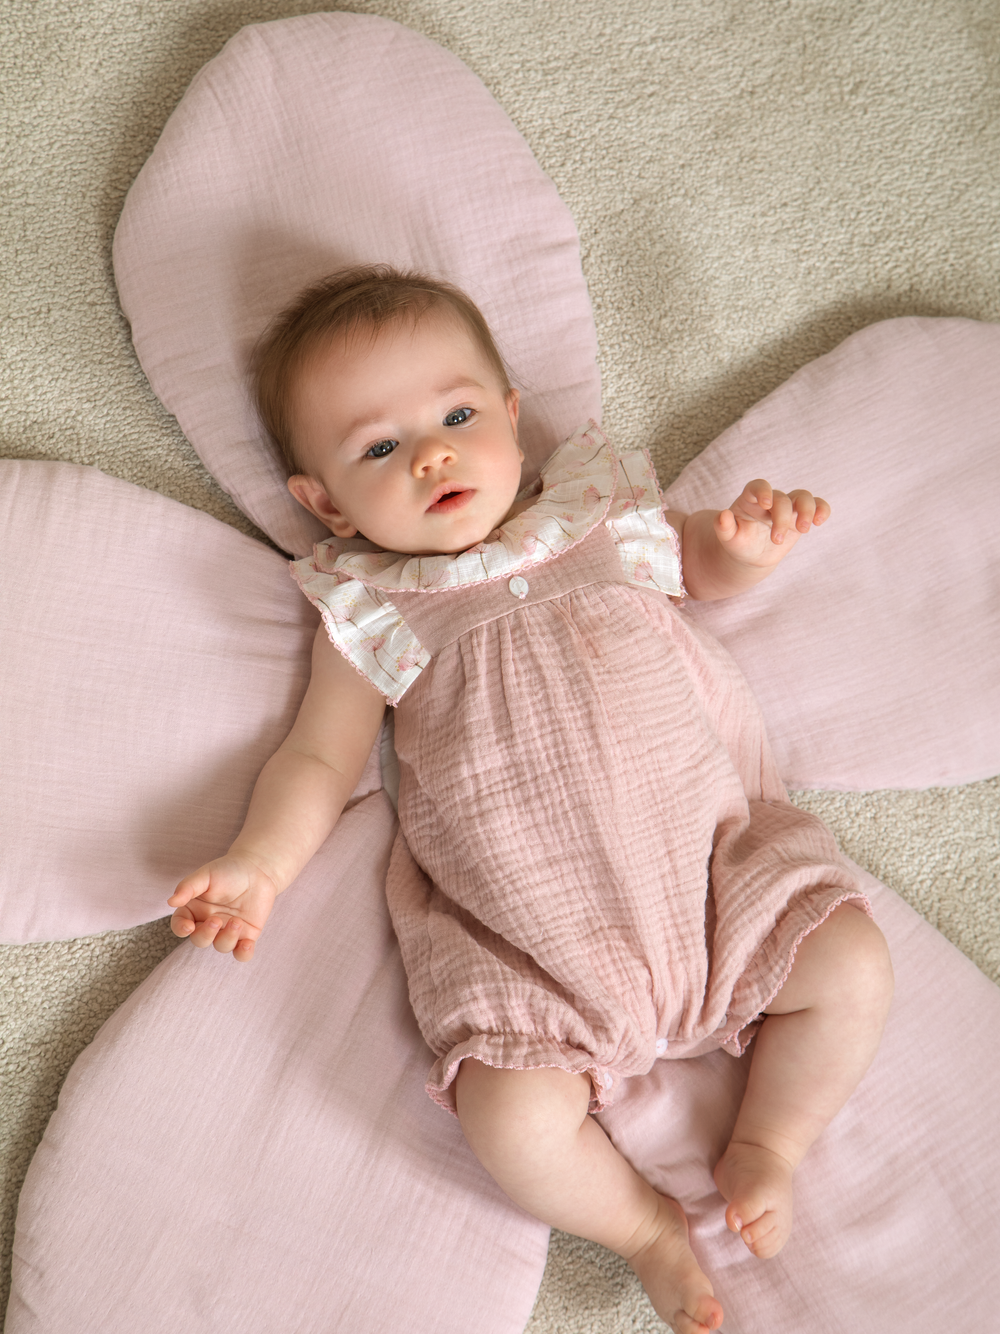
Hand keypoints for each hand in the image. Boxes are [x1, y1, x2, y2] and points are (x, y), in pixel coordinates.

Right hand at [168, 851, 280, 962]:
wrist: (258, 868)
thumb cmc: (228, 870)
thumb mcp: (206, 875)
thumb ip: (188, 887)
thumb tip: (171, 901)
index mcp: (194, 909)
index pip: (180, 925)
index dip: (181, 929)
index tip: (188, 926)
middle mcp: (209, 923)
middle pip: (200, 940)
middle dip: (206, 934)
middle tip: (216, 920)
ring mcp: (227, 930)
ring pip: (221, 946)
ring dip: (227, 938)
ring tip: (237, 921)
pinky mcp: (247, 935)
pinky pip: (242, 954)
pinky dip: (243, 954)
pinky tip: (247, 944)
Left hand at [714, 480, 829, 569]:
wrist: (750, 554)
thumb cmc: (738, 542)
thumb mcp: (728, 538)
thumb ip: (724, 527)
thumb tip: (722, 516)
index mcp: (750, 500)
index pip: (758, 486)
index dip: (763, 491)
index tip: (766, 504)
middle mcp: (770, 500)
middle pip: (782, 499)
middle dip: (781, 519)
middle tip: (776, 541)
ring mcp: (787, 507)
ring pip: (803, 497)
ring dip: (806, 511)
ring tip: (804, 530)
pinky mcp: (800, 517)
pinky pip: (817, 506)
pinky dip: (822, 510)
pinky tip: (819, 521)